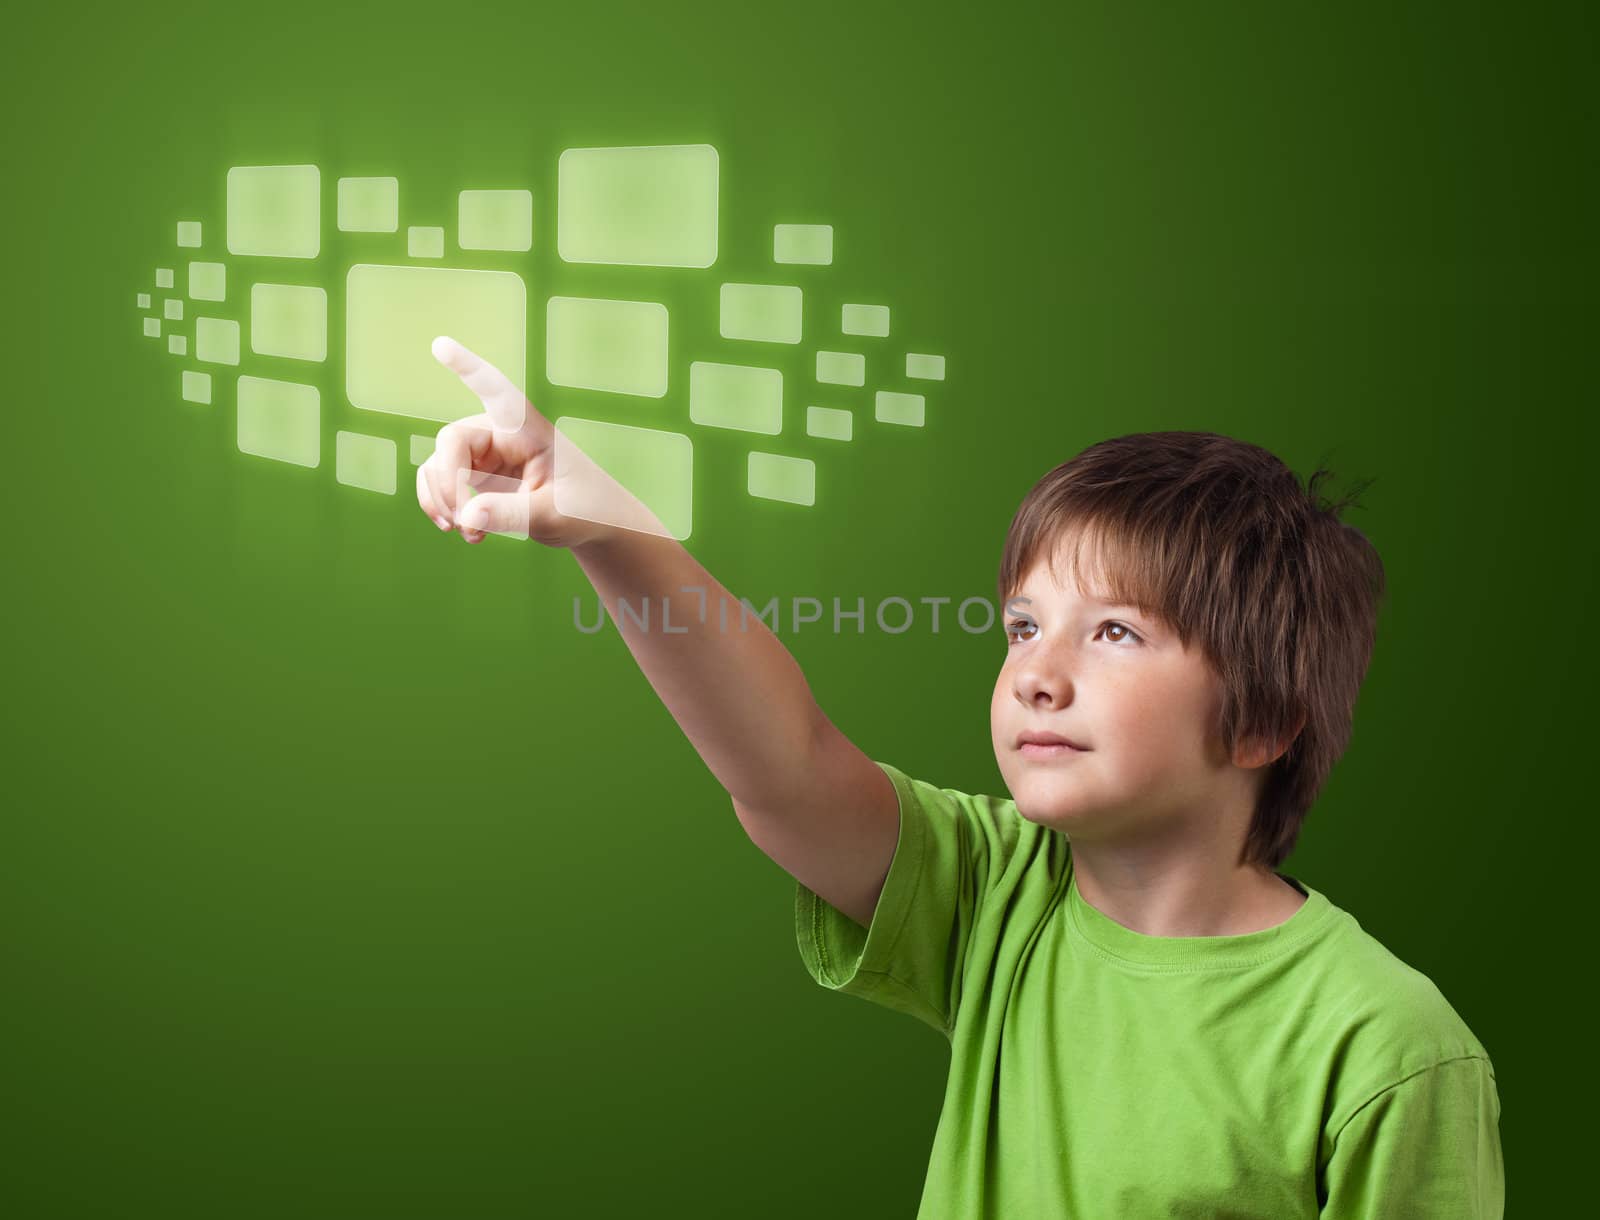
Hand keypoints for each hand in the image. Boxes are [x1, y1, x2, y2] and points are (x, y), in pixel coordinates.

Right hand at [417, 336, 611, 547]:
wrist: (591, 524)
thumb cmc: (585, 508)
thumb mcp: (553, 515)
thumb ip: (512, 514)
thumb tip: (466, 517)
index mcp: (529, 430)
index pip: (496, 391)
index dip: (467, 368)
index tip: (440, 344)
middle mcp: (501, 434)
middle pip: (451, 441)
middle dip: (448, 484)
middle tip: (462, 522)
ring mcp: (485, 454)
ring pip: (438, 464)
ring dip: (442, 500)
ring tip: (467, 533)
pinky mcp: (476, 476)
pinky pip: (441, 483)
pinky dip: (443, 507)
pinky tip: (467, 532)